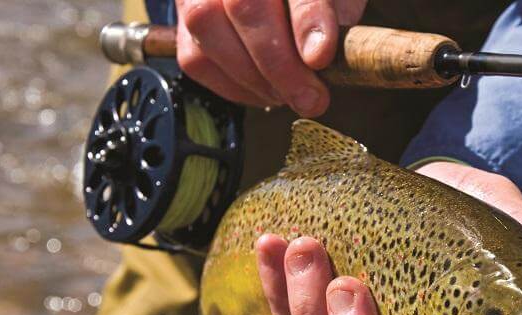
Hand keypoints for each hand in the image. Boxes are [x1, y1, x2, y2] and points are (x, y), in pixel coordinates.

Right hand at [175, 0, 367, 114]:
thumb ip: (338, 12)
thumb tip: (320, 52)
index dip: (308, 19)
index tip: (320, 56)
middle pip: (245, 7)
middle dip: (281, 66)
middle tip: (311, 98)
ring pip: (210, 31)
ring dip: (255, 79)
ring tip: (288, 95)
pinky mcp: (184, 17)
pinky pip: (197, 60)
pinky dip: (233, 86)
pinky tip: (264, 92)